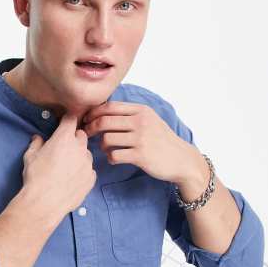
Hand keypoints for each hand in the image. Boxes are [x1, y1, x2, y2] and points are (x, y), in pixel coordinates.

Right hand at [22, 112, 96, 216]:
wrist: (45, 202)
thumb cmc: (35, 177)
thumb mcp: (30, 156)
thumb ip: (36, 144)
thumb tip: (38, 139)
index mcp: (64, 138)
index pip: (71, 119)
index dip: (67, 121)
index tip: (63, 126)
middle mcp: (79, 148)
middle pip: (81, 135)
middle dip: (74, 139)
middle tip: (63, 149)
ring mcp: (88, 164)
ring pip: (86, 153)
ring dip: (79, 156)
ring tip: (67, 168)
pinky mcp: (91, 178)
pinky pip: (89, 170)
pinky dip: (83, 172)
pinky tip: (72, 179)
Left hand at [82, 100, 201, 183]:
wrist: (181, 159)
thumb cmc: (162, 140)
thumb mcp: (150, 120)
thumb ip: (130, 114)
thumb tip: (102, 112)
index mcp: (141, 111)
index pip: (110, 107)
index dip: (93, 113)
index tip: (86, 120)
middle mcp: (141, 122)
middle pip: (104, 121)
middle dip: (91, 128)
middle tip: (87, 134)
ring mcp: (141, 139)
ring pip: (107, 139)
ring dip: (101, 145)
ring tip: (105, 149)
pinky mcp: (140, 156)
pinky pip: (114, 155)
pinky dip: (110, 158)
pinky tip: (114, 159)